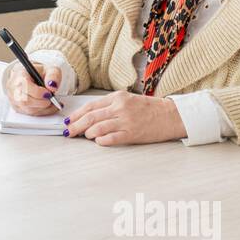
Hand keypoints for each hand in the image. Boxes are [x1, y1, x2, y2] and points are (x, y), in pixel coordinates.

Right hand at [4, 61, 60, 115]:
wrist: (30, 76)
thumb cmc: (38, 72)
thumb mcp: (49, 69)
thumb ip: (53, 76)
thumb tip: (52, 86)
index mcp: (19, 76)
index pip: (25, 87)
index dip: (39, 93)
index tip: (49, 93)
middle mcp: (13, 88)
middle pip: (25, 101)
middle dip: (42, 102)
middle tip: (51, 99)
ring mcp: (13, 99)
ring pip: (28, 110)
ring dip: (44, 108)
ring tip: (52, 102)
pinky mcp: (17, 107)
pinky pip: (29, 114)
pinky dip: (42, 111)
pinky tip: (48, 106)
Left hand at [63, 91, 185, 145]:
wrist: (171, 116)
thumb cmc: (149, 109)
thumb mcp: (128, 101)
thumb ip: (110, 106)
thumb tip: (89, 117)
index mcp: (117, 98)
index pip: (90, 106)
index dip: (76, 114)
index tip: (68, 121)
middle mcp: (120, 108)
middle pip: (91, 117)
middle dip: (76, 126)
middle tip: (68, 132)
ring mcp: (126, 121)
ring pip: (98, 128)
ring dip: (88, 134)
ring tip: (85, 136)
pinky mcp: (132, 134)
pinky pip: (111, 138)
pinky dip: (101, 141)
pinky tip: (98, 141)